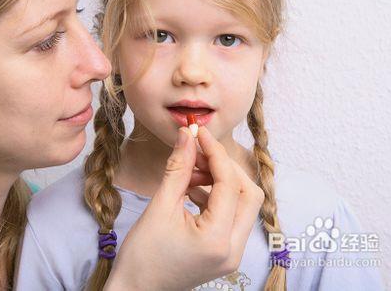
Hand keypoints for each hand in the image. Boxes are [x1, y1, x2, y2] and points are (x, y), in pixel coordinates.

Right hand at [104, 126, 263, 290]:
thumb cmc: (142, 256)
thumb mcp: (159, 207)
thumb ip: (178, 169)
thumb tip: (187, 136)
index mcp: (217, 240)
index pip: (229, 185)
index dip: (215, 153)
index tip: (198, 134)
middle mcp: (233, 250)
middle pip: (248, 194)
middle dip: (225, 168)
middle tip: (198, 152)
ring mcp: (232, 254)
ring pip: (243, 205)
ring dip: (221, 182)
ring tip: (191, 172)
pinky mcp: (225, 253)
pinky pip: (231, 217)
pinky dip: (216, 198)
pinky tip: (192, 189)